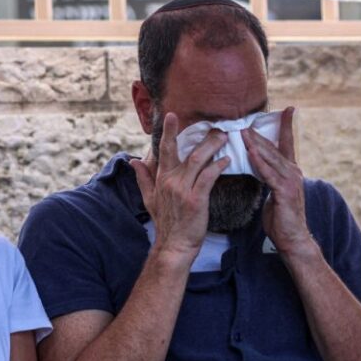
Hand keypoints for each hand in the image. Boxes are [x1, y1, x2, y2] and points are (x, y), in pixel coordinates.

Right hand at [130, 113, 228, 262]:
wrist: (174, 245)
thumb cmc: (166, 223)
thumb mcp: (149, 199)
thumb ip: (143, 178)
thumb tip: (133, 161)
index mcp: (161, 178)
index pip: (164, 150)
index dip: (168, 132)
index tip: (172, 115)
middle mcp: (171, 181)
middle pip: (186, 152)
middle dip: (202, 136)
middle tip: (217, 126)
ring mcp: (183, 190)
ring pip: (199, 161)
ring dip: (213, 147)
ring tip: (224, 138)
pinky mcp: (196, 199)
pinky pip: (209, 177)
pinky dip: (218, 166)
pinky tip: (227, 160)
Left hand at [243, 107, 314, 256]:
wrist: (292, 238)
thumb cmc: (281, 218)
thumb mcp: (273, 192)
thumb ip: (268, 177)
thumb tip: (258, 166)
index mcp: (291, 171)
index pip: (287, 144)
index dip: (287, 126)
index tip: (288, 109)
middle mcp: (293, 172)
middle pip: (274, 148)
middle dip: (260, 134)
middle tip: (246, 121)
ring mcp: (291, 181)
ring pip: (271, 158)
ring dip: (257, 144)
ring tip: (244, 132)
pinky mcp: (285, 192)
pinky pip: (269, 174)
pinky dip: (260, 163)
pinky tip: (251, 153)